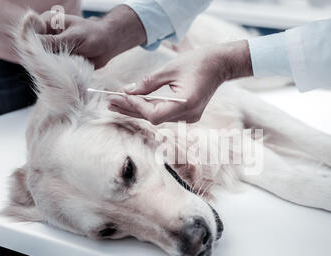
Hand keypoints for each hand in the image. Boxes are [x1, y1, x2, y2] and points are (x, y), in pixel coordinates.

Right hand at [39, 5, 146, 68]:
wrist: (108, 45)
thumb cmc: (94, 35)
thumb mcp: (74, 37)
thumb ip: (55, 41)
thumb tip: (34, 43)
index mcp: (48, 22)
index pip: (30, 32)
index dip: (30, 43)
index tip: (36, 54)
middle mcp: (47, 35)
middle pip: (34, 47)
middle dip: (40, 57)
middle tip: (51, 66)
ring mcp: (53, 48)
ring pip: (42, 59)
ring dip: (50, 65)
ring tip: (59, 69)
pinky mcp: (59, 59)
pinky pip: (53, 66)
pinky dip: (57, 70)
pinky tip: (62, 73)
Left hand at [107, 40, 252, 124]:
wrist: (220, 64)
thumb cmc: (198, 62)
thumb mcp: (169, 69)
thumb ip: (148, 82)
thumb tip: (128, 91)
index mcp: (186, 104)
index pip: (154, 114)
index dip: (136, 107)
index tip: (120, 96)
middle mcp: (189, 115)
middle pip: (154, 118)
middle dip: (131, 109)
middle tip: (110, 102)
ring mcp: (190, 116)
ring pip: (158, 117)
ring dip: (138, 110)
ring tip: (117, 103)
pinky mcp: (189, 113)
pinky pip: (165, 114)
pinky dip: (150, 108)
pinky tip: (135, 103)